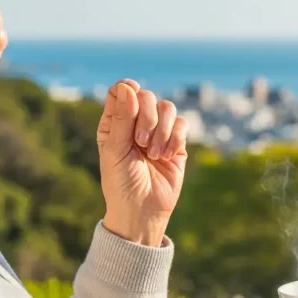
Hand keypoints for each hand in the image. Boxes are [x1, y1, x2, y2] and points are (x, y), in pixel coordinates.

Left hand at [96, 79, 188, 245]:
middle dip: (147, 117)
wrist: (143, 211)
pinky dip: (175, 138)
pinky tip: (167, 156)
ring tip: (155, 154)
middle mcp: (136, 124)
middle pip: (147, 96)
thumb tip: (129, 86)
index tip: (132, 100)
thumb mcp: (115, 151)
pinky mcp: (177, 143)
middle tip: (141, 142)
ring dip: (162, 131)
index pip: (122, 91)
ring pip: (168, 108)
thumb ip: (122, 119)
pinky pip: (183, 124)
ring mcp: (158, 132)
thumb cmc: (121, 184)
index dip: (129, 90)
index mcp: (115, 123)